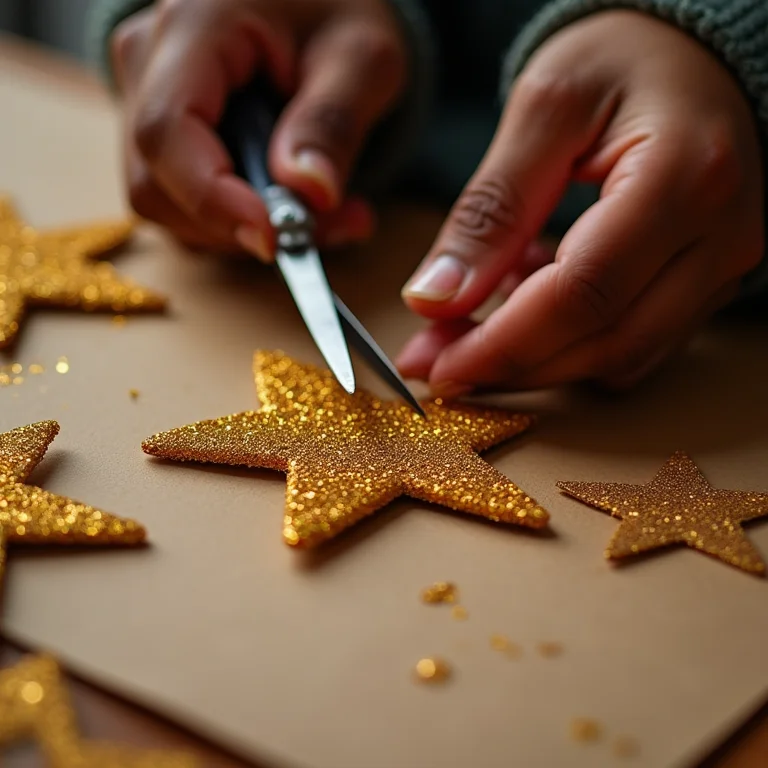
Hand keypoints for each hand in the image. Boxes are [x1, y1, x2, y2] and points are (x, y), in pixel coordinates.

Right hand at [111, 0, 406, 256]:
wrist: (317, 0)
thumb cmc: (337, 10)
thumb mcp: (362, 58)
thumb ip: (333, 122)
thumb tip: (310, 194)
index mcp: (193, 25)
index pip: (167, 132)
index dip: (211, 199)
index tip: (271, 239)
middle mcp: (149, 60)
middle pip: (158, 183)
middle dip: (240, 227)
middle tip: (329, 227)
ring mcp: (145, 96)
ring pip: (169, 204)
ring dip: (248, 231)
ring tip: (329, 213)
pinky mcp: (161, 132)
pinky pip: (183, 201)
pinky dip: (240, 223)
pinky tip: (297, 206)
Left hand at [399, 10, 763, 395]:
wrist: (692, 55)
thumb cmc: (621, 60)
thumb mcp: (542, 110)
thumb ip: (490, 209)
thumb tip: (434, 299)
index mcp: (684, 178)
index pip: (583, 294)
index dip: (503, 345)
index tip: (437, 366)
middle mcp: (721, 237)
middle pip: (605, 342)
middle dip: (509, 366)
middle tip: (435, 360)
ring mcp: (722, 267)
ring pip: (620, 357)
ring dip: (536, 359)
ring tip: (471, 320)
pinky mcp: (706, 283)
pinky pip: (632, 342)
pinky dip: (568, 341)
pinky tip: (524, 300)